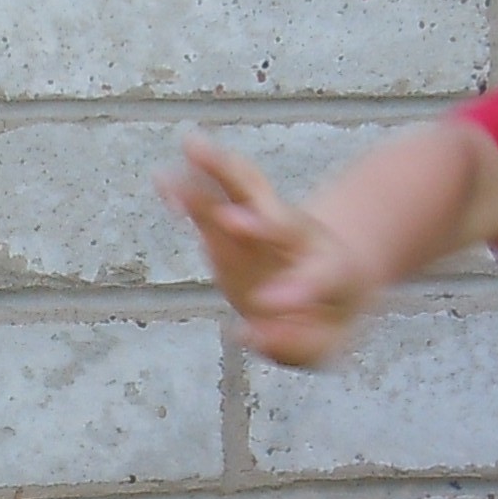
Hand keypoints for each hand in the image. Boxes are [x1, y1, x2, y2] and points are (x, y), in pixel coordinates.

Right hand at [162, 137, 374, 364]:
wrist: (334, 271)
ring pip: (246, 192)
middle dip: (253, 221)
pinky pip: (216, 195)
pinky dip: (193, 185)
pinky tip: (164, 178)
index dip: (294, 291)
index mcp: (332, 269)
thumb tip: (246, 333)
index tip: (264, 307)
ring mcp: (266, 223)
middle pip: (280, 219)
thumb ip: (295, 346)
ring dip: (219, 173)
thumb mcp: (328, 341)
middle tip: (230, 219)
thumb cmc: (329, 312)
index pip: (319, 277)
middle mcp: (300, 238)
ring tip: (191, 151)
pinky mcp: (236, 220)